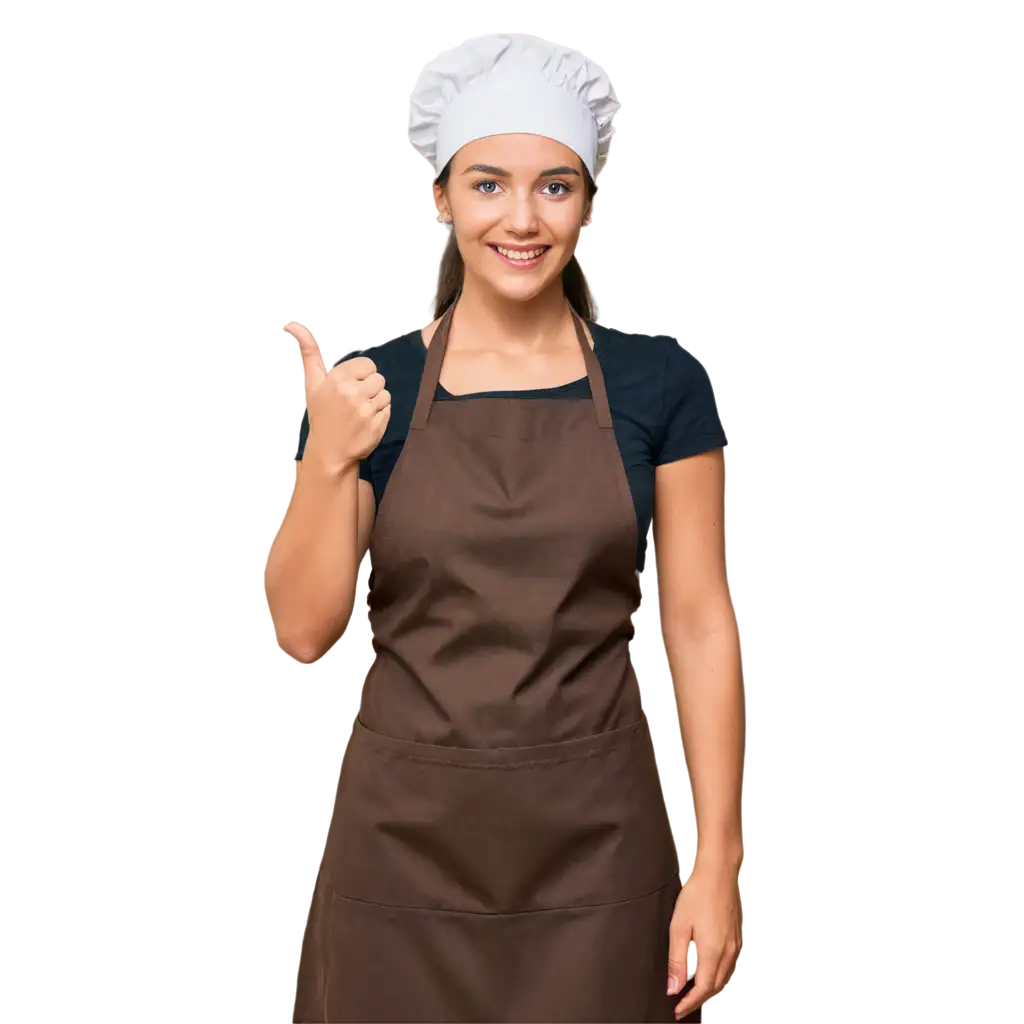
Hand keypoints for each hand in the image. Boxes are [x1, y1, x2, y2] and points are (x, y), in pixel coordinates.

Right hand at [280, 320, 390, 470]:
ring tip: (361, 411)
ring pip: (386, 394)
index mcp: (338, 380)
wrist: (329, 452)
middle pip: (379, 379)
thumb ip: (309, 353)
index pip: (368, 365)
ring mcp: (367, 411)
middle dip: (370, 388)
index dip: (362, 375)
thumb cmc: (321, 414)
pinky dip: (381, 415)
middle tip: (356, 401)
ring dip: (376, 402)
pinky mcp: (378, 425)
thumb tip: (293, 325)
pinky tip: (366, 422)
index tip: (352, 386)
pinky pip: (388, 410)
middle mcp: (353, 394)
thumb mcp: (312, 384)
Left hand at [665, 857, 740, 1018]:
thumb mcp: (679, 926)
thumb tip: (673, 987)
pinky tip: (702, 962)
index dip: (689, 1002)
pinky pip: (725, 960)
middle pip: (714, 984)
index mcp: (714, 952)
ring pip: (721, 973)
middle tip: (681, 1000)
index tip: (677, 1010)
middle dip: (698, 995)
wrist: (717, 871)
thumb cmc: (697, 894)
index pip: (703, 989)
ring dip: (707, 982)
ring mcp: (733, 942)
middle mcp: (728, 951)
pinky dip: (713, 969)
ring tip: (689, 984)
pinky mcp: (733, 934)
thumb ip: (676, 959)